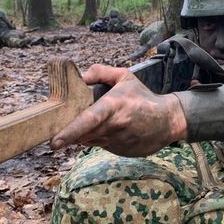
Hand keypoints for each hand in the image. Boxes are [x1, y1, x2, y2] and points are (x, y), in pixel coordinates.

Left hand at [49, 64, 187, 156]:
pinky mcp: (121, 152)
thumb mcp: (125, 77)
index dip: (70, 132)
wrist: (168, 120)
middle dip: (74, 132)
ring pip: (92, 140)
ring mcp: (118, 141)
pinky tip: (116, 130)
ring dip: (90, 133)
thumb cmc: (144, 97)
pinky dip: (102, 138)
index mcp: (114, 106)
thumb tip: (80, 77)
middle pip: (85, 134)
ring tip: (108, 121)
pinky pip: (103, 145)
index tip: (55, 142)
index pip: (88, 121)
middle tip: (70, 126)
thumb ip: (101, 72)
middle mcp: (115, 126)